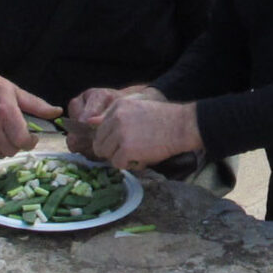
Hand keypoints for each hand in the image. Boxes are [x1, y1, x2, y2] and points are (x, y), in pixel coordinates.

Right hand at [0, 64, 58, 157]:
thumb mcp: (13, 89)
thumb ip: (36, 104)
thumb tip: (57, 112)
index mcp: (6, 112)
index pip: (22, 140)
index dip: (31, 143)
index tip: (33, 137)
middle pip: (11, 150)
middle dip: (19, 145)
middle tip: (19, 135)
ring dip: (6, 148)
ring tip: (6, 134)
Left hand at [69, 89, 199, 170]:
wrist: (181, 126)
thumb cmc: (163, 119)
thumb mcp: (136, 108)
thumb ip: (114, 116)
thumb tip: (91, 122)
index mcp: (117, 107)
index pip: (100, 129)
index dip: (110, 139)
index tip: (122, 142)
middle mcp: (115, 118)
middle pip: (100, 143)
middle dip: (112, 150)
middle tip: (129, 151)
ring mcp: (120, 133)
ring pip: (107, 154)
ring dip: (120, 158)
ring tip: (136, 154)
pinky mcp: (126, 149)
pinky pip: (117, 164)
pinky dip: (128, 165)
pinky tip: (141, 159)